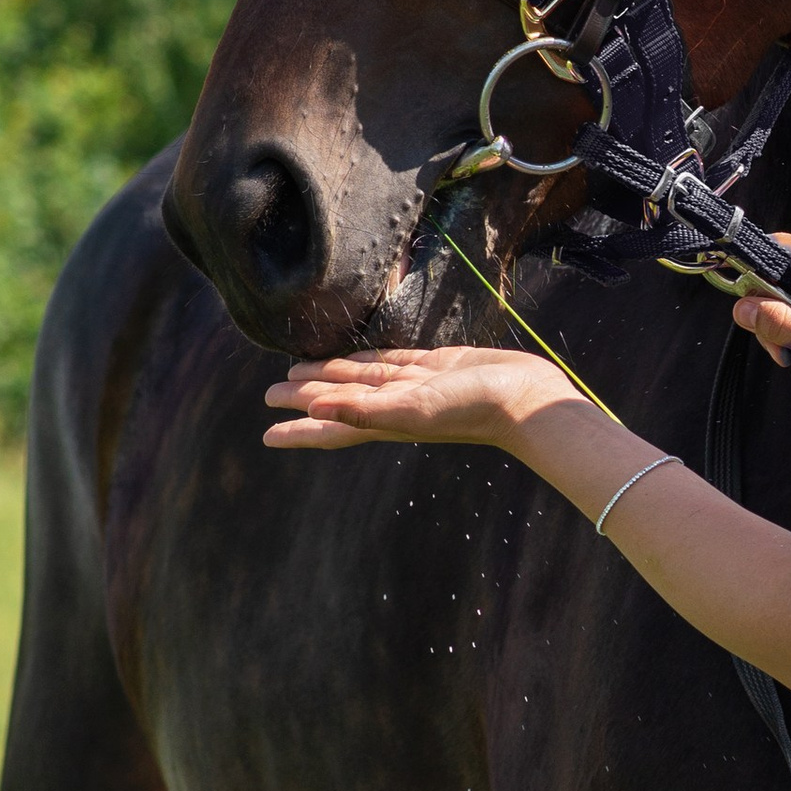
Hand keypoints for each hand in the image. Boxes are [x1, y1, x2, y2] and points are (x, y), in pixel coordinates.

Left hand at [263, 343, 583, 449]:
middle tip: (271, 394)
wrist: (524, 398)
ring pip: (360, 379)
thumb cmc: (472, 408)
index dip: (298, 429)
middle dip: (304, 397)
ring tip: (300, 372)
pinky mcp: (435, 367)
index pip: (330, 423)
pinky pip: (391, 362)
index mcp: (385, 419)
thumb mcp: (413, 408)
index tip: (266, 434)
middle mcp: (395, 405)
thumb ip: (364, 409)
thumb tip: (313, 410)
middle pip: (338, 398)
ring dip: (331, 376)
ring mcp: (415, 386)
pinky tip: (357, 357)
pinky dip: (368, 360)